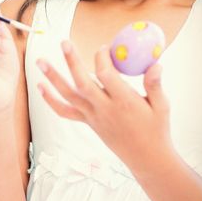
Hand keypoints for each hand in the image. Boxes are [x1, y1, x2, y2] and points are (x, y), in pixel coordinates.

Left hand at [36, 40, 172, 174]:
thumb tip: (155, 64)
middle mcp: (104, 108)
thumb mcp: (162, 106)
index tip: (104, 47)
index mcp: (124, 101)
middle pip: (83, 82)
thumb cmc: (156, 129)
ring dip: (53, 78)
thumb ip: (155, 84)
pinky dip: (50, 100)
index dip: (102, 57)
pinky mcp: (87, 122)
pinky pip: (65, 112)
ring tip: (40, 61)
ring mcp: (92, 116)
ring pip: (69, 95)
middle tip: (63, 42)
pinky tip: (40, 87)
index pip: (106, 75)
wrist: (145, 158)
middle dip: (72, 61)